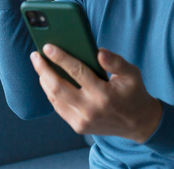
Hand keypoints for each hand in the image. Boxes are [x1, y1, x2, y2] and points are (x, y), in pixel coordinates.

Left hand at [30, 45, 162, 142]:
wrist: (138, 124)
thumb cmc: (133, 93)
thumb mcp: (132, 73)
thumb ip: (115, 61)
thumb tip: (98, 52)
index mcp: (103, 94)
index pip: (76, 72)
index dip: (60, 58)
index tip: (47, 47)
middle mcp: (90, 109)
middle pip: (58, 87)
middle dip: (43, 69)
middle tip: (35, 55)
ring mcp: (82, 120)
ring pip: (54, 98)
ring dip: (44, 80)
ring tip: (39, 65)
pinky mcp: (78, 126)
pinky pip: (58, 107)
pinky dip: (50, 92)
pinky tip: (48, 80)